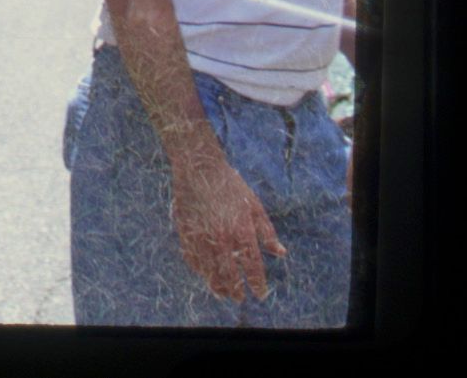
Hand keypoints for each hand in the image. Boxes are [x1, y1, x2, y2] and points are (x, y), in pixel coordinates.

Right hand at [169, 151, 286, 301]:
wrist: (198, 167)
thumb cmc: (230, 185)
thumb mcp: (255, 206)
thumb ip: (267, 232)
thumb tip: (281, 253)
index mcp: (242, 231)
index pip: (252, 267)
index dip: (257, 284)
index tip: (260, 294)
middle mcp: (222, 237)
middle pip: (229, 275)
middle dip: (235, 290)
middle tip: (239, 298)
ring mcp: (201, 235)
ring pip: (209, 270)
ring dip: (217, 285)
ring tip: (222, 293)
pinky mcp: (185, 231)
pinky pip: (191, 258)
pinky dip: (199, 270)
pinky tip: (205, 273)